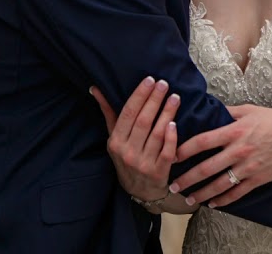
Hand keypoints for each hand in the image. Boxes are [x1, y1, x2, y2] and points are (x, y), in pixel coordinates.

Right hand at [89, 77, 180, 203]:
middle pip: (143, 121)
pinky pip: (166, 152)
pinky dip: (171, 137)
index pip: (128, 113)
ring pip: (156, 134)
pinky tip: (175, 122)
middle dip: (154, 100)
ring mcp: (143, 163)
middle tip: (164, 84)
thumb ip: (109, 113)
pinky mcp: (159, 172)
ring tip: (175, 97)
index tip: (150, 80)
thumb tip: (96, 88)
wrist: (140, 192)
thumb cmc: (127, 158)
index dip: (139, 96)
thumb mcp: (114, 138)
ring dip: (166, 113)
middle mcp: (127, 152)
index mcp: (116, 142)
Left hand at [170, 104, 271, 207]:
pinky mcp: (258, 179)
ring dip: (202, 193)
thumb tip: (210, 109)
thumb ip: (228, 111)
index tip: (172, 155)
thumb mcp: (249, 110)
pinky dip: (224, 200)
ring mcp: (248, 167)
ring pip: (220, 184)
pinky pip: (237, 193)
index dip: (185, 149)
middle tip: (173, 185)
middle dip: (188, 178)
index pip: (203, 141)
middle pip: (207, 167)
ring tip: (189, 199)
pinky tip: (213, 204)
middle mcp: (239, 150)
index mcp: (234, 131)